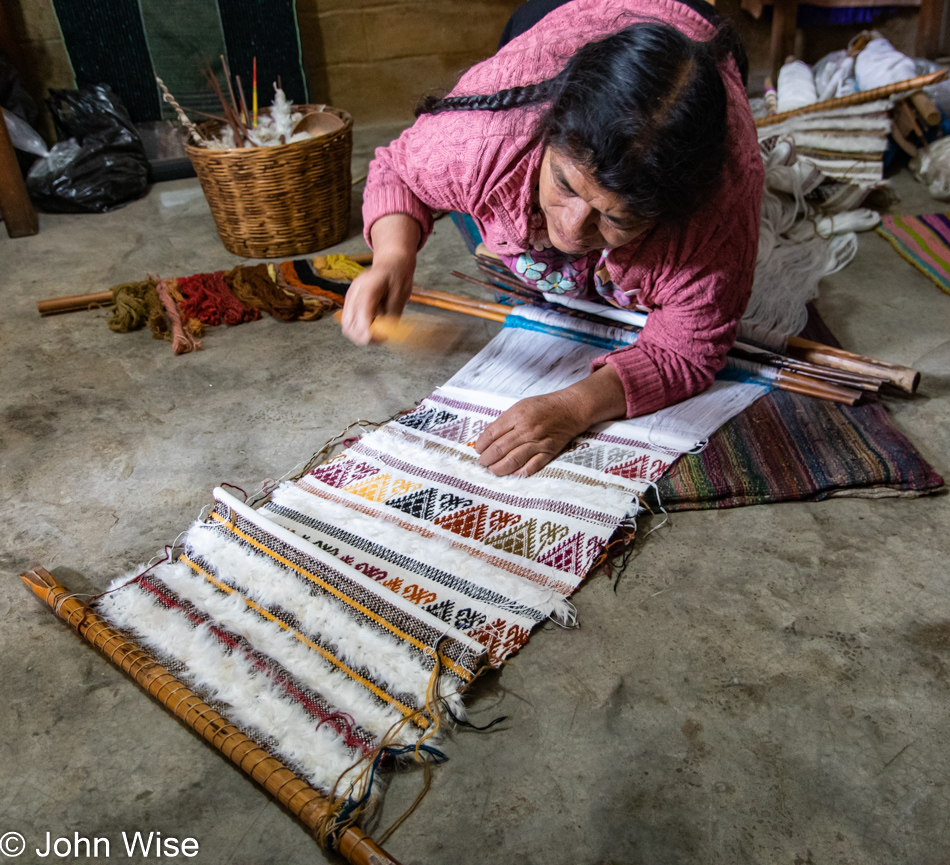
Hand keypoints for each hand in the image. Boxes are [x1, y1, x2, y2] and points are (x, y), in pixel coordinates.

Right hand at [341, 214, 420, 344]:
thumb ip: (392, 315)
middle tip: (381, 339)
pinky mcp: (349, 301)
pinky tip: (371, 327)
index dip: (367, 330)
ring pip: (347, 325)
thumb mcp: (401, 295)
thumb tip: (385, 335)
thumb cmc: (398, 276)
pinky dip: (358, 329)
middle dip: (364, 336)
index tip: (379, 339)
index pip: (362, 311)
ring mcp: (350, 296)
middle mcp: (355, 290)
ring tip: (377, 334)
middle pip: (349, 322)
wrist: (391, 262)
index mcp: (370, 285)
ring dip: (360, 335)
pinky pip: (348, 321)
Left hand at [475, 365, 627, 476]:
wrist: (571, 408)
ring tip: (492, 470)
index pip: (492, 433)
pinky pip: (532, 466)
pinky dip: (520, 472)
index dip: (481, 444)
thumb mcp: (521, 406)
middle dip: (486, 459)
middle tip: (482, 462)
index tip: (478, 449)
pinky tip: (512, 474)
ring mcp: (538, 442)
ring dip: (498, 468)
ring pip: (512, 460)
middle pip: (499, 449)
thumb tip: (488, 438)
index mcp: (517, 415)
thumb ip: (505, 421)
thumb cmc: (544, 406)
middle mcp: (526, 429)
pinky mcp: (549, 452)